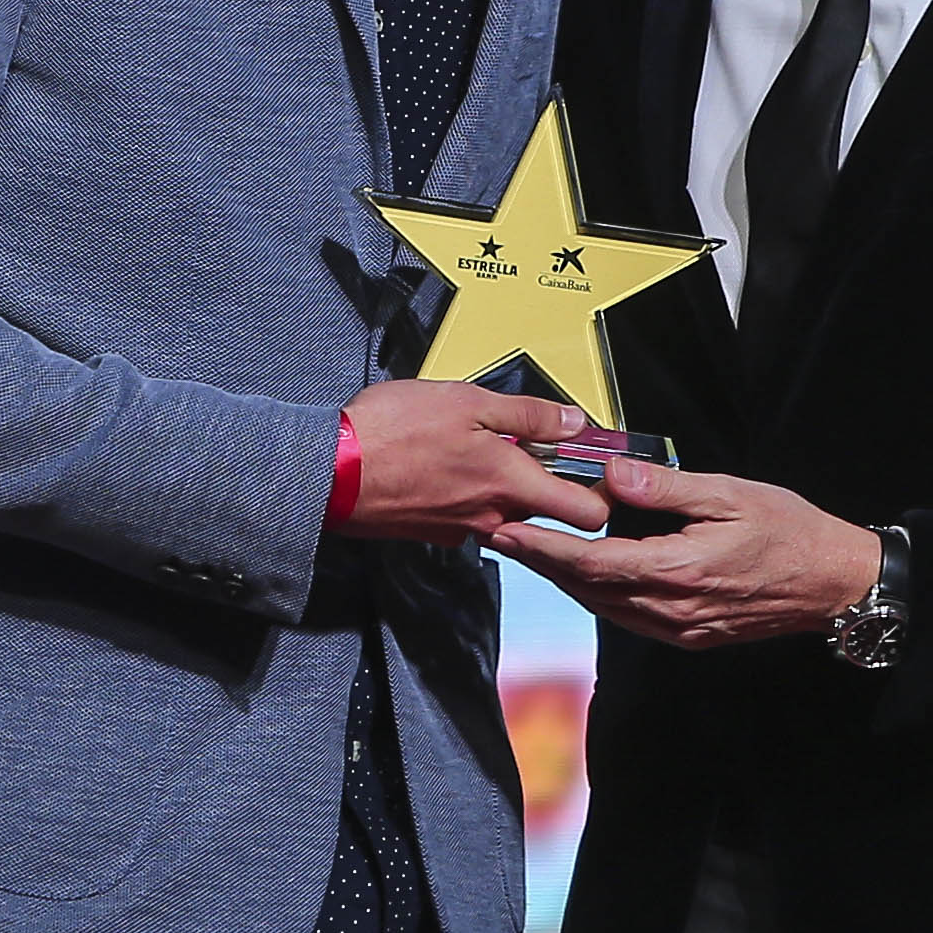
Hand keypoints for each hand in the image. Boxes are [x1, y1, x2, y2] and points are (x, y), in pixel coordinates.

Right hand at [340, 380, 608, 544]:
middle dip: (551, 483)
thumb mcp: (468, 401)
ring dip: (506, 485)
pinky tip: (448, 462)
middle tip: (541, 448)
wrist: (328, 471)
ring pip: (507, 511)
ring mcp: (462, 529)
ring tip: (483, 448)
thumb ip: (527, 416)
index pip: (586, 515)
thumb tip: (573, 422)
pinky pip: (472, 514)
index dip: (604, 494)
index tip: (601, 469)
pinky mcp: (435, 532)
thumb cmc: (390, 433)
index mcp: (509, 485)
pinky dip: (471, 492)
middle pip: (548, 513)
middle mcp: (492, 517)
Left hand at [493, 462, 879, 650]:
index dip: (544, 548)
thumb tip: (613, 474)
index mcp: (679, 571)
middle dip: (541, 562)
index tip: (508, 529)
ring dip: (564, 579)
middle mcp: (672, 609)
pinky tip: (585, 571)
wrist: (833, 583)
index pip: (590, 563)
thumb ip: (666, 488)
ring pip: (602, 605)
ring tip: (532, 549)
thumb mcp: (730, 494)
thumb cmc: (791, 533)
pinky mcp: (687, 634)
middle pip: (586, 589)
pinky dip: (598, 591)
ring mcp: (678, 628)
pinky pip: (627, 615)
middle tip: (502, 533)